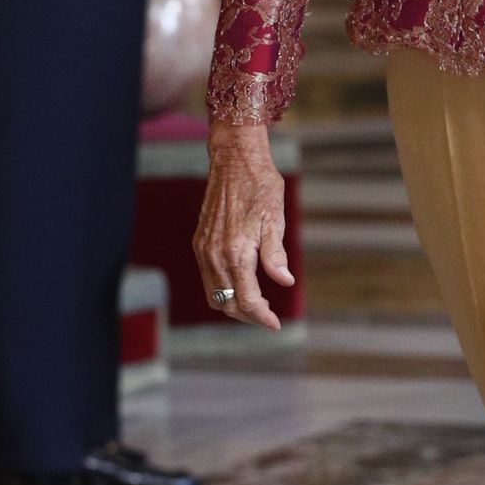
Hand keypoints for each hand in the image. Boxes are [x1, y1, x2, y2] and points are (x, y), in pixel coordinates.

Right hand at [195, 121, 293, 328]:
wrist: (234, 161)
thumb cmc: (260, 186)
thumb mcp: (276, 219)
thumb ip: (276, 254)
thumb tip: (285, 282)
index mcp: (236, 252)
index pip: (247, 299)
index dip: (262, 316)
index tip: (276, 324)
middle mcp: (214, 254)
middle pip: (227, 303)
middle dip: (248, 315)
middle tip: (268, 315)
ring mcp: (203, 249)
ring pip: (214, 294)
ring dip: (234, 304)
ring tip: (258, 302)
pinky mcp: (199, 243)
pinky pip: (208, 278)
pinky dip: (224, 289)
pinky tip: (242, 282)